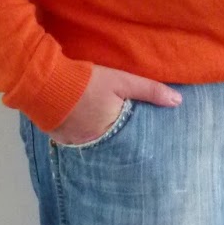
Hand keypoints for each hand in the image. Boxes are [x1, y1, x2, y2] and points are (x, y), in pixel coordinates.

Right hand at [49, 64, 181, 144]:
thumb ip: (150, 91)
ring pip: (92, 143)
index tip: (140, 132)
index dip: (134, 134)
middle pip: (110, 142)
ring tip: (99, 127)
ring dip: (96, 136)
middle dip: (116, 138)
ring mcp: (74, 143)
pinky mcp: (58, 139)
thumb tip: (178, 101)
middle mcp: (94, 143)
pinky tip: (80, 126)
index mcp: (112, 130)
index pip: (130, 138)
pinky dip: (79, 135)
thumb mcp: (122, 81)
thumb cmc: (87, 81)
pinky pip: (73, 141)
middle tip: (119, 129)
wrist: (44, 82)